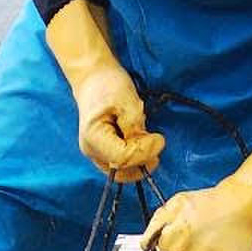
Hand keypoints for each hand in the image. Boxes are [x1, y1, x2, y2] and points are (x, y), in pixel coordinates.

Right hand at [46, 0, 164, 181]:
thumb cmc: (108, 85)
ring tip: (145, 137)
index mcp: (93, 138)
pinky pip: (123, 165)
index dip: (144, 151)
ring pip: (124, 171)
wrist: (94, 79)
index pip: (122, 158)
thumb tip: (147, 148)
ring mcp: (96, 155)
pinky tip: (139, 141)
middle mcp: (92, 152)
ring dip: (140, 159)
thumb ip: (135, 126)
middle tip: (155, 140)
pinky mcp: (104, 154)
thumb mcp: (125, 100)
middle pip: (123, 169)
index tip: (159, 138)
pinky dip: (135, 156)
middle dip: (143, 158)